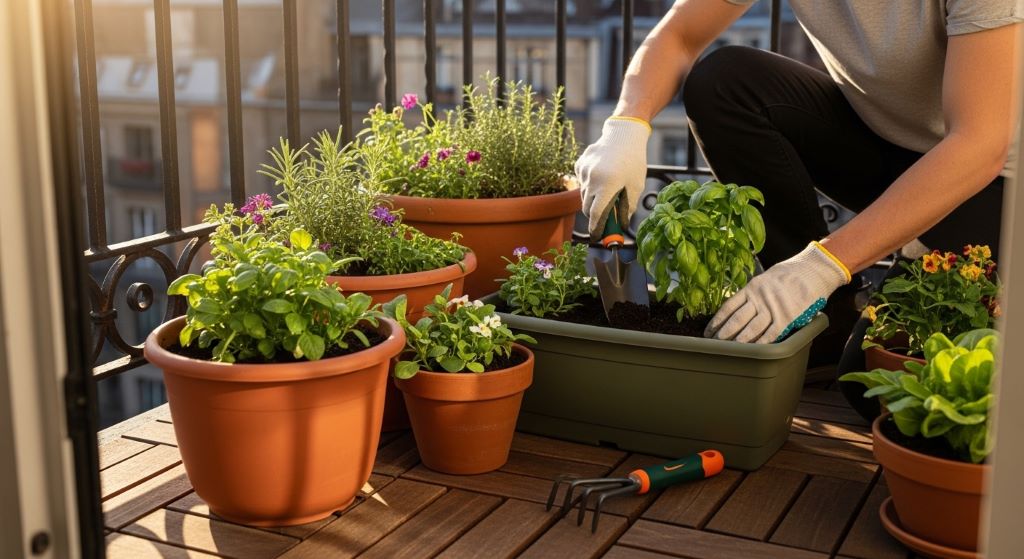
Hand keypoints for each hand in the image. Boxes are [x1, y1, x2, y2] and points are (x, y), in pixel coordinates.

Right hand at [576, 117, 650, 237]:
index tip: (597, 237)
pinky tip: (602, 176)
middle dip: (594, 215)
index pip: (595, 214)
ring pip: (583, 195)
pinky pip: (582, 182)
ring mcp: (583, 171)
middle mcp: (592, 178)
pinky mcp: (579, 164)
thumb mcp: (636, 186)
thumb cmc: (634, 161)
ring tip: (607, 191)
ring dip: (592, 199)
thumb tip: (621, 224)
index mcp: (607, 185)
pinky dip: (590, 185)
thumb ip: (627, 208)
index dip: (596, 228)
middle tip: (605, 218)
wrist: (624, 134)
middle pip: (586, 207)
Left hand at [705, 242, 850, 342]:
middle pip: (736, 320)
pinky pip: (770, 334)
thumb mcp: (763, 279)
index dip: (716, 321)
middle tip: (714, 345)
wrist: (812, 270)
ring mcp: (773, 309)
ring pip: (751, 329)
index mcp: (751, 288)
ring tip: (728, 350)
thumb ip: (750, 294)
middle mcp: (759, 299)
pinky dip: (760, 344)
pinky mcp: (787, 318)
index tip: (708, 332)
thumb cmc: (787, 275)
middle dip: (723, 335)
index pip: (728, 307)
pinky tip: (751, 352)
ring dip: (738, 342)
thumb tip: (734, 309)